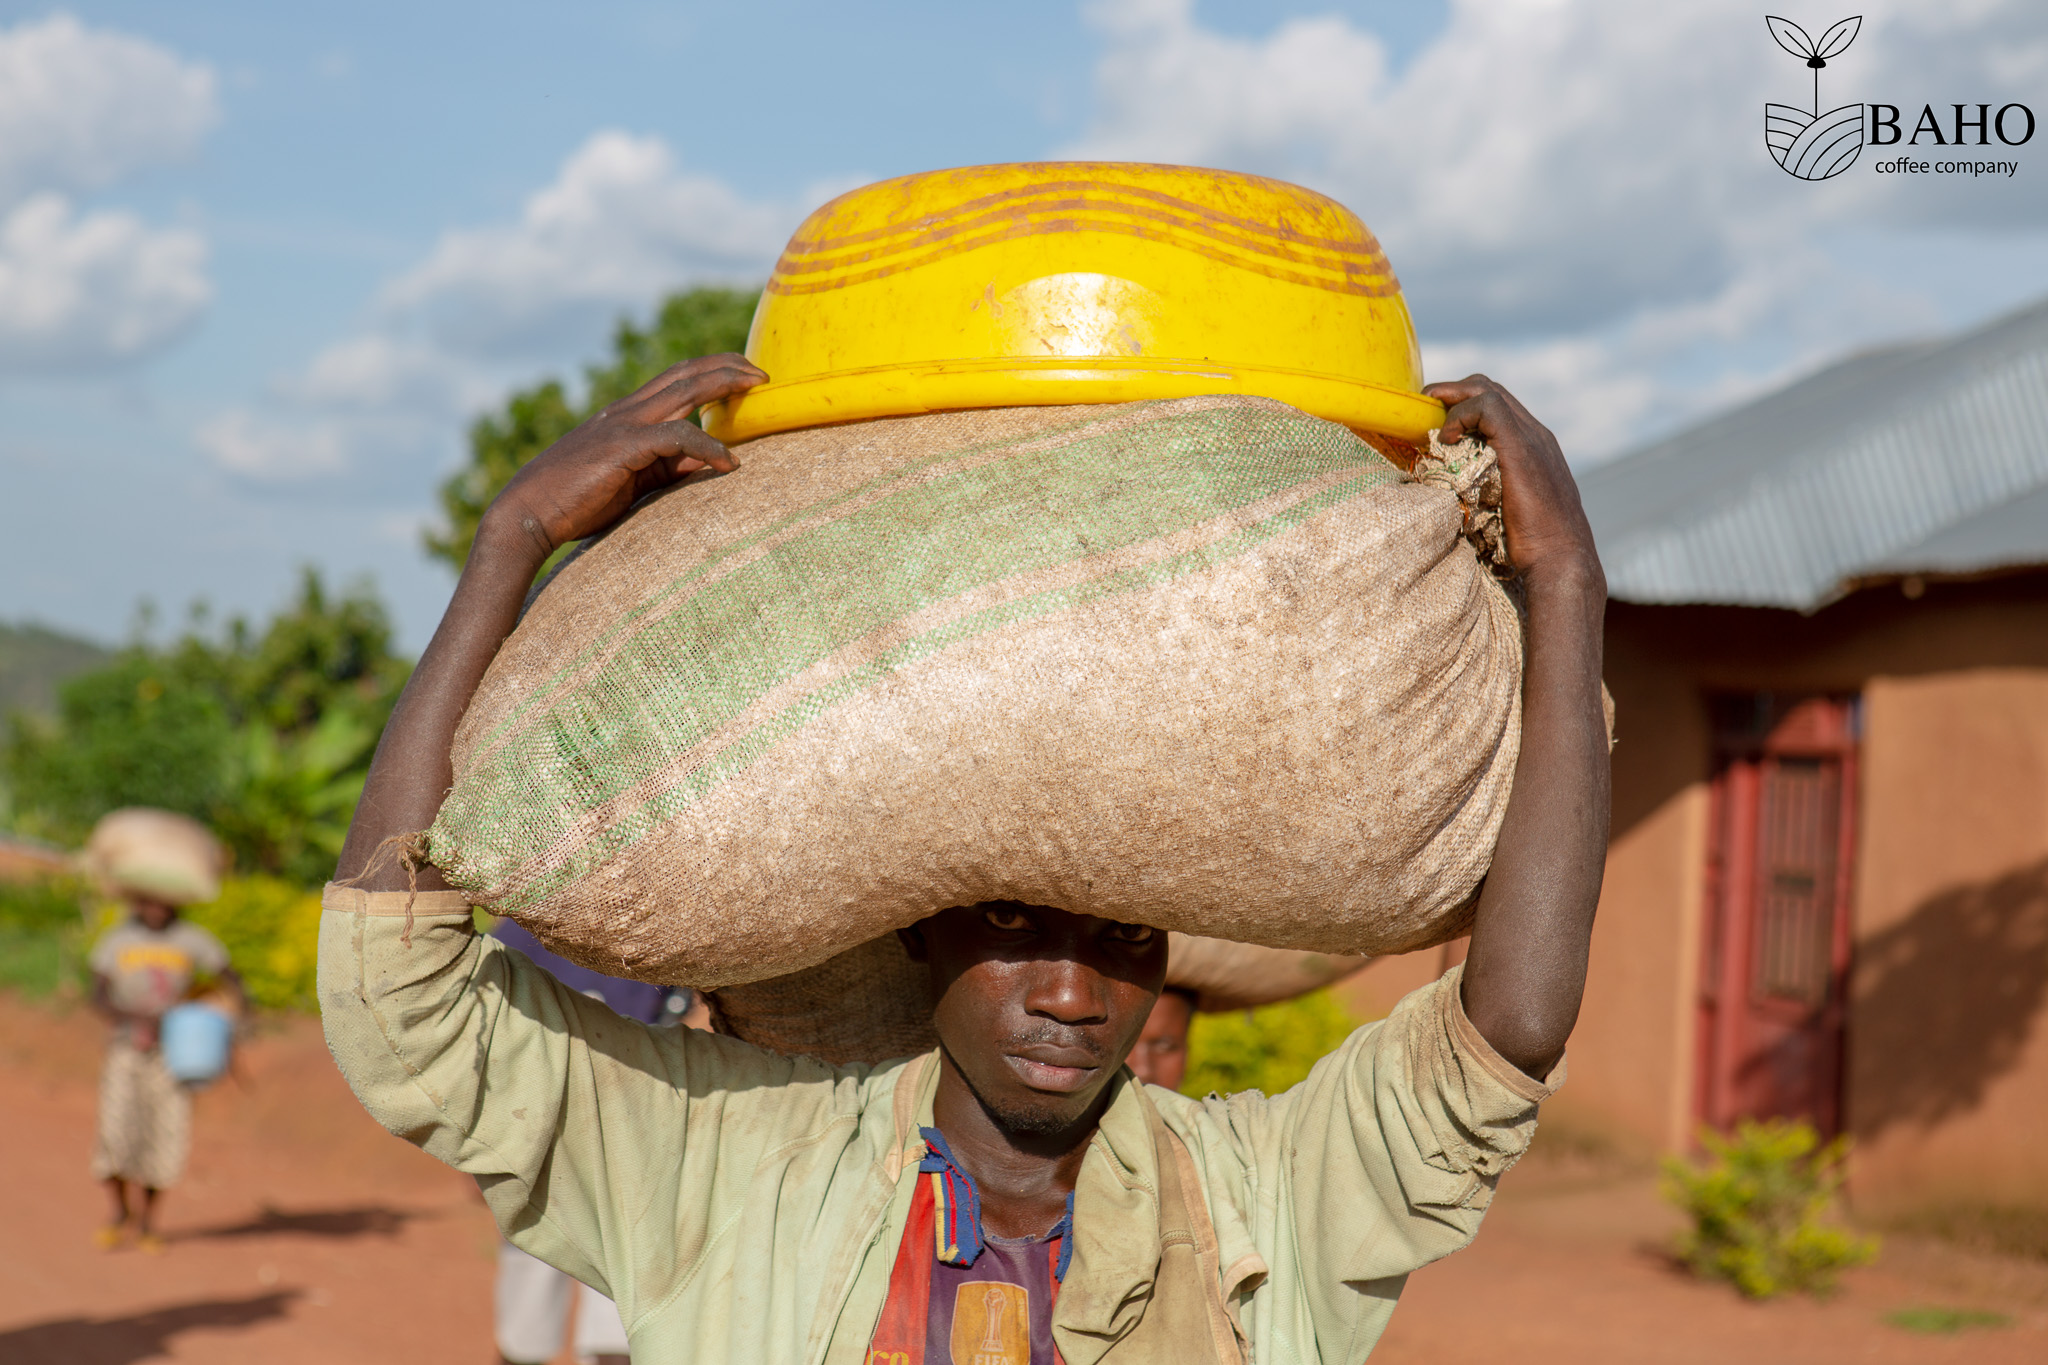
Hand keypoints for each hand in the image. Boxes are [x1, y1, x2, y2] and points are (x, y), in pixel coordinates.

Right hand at [480, 354, 766, 564]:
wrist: (528, 512)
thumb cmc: (578, 501)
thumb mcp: (633, 480)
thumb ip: (668, 468)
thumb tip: (709, 466)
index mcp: (627, 414)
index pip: (676, 378)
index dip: (711, 370)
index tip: (744, 375)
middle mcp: (627, 411)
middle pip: (685, 372)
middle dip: (727, 365)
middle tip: (762, 371)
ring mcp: (624, 426)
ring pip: (683, 390)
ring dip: (724, 384)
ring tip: (757, 389)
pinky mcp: (624, 448)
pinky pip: (676, 438)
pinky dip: (708, 447)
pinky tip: (730, 463)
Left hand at [1424, 375, 1600, 588]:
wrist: (1560, 559)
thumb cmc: (1533, 548)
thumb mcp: (1509, 511)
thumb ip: (1491, 493)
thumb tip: (1458, 501)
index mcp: (1535, 447)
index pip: (1497, 406)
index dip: (1463, 404)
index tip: (1435, 420)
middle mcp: (1535, 435)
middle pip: (1490, 389)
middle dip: (1452, 392)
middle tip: (1423, 406)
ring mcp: (1531, 438)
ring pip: (1487, 389)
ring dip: (1451, 397)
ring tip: (1429, 417)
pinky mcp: (1520, 447)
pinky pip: (1487, 407)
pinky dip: (1460, 414)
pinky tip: (1447, 438)